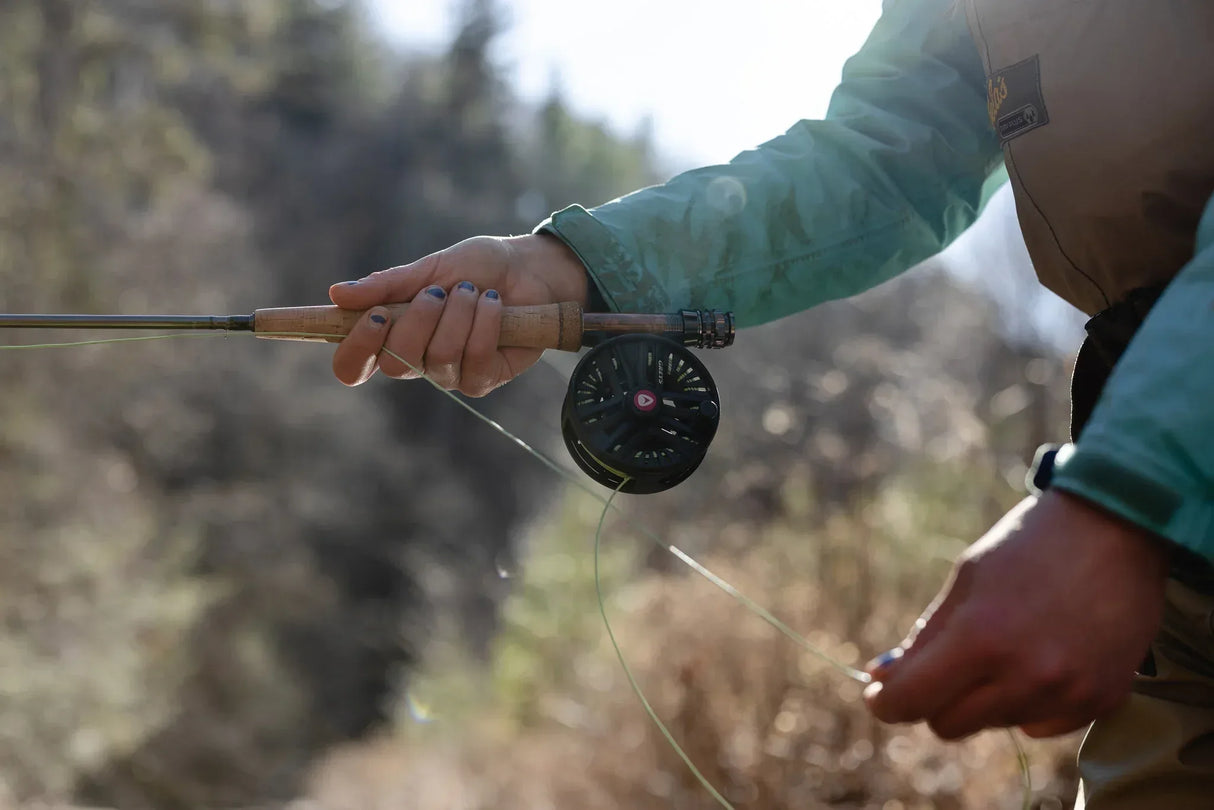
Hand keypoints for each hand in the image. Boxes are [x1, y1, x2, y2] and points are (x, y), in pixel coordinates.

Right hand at [329, 233, 588, 395]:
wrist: (528, 269)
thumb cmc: (475, 268)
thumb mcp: (428, 268)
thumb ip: (386, 285)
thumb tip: (336, 293)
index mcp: (391, 335)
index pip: (353, 366)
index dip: (355, 349)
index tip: (373, 317)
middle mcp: (416, 362)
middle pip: (395, 363)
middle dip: (418, 319)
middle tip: (438, 292)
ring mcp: (449, 375)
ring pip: (439, 357)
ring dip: (458, 314)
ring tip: (472, 291)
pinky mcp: (483, 379)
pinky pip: (474, 357)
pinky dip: (484, 322)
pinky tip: (494, 304)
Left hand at [864, 490, 1168, 739]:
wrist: (1118, 529)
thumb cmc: (1029, 546)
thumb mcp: (966, 581)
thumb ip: (925, 639)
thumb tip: (881, 680)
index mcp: (981, 637)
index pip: (913, 701)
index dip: (886, 702)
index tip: (879, 694)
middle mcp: (1026, 676)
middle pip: (949, 724)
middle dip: (935, 698)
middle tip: (946, 664)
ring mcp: (1068, 693)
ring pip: (994, 724)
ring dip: (986, 696)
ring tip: (1010, 644)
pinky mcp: (1100, 701)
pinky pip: (1040, 724)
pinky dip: (1029, 702)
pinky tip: (1043, 657)